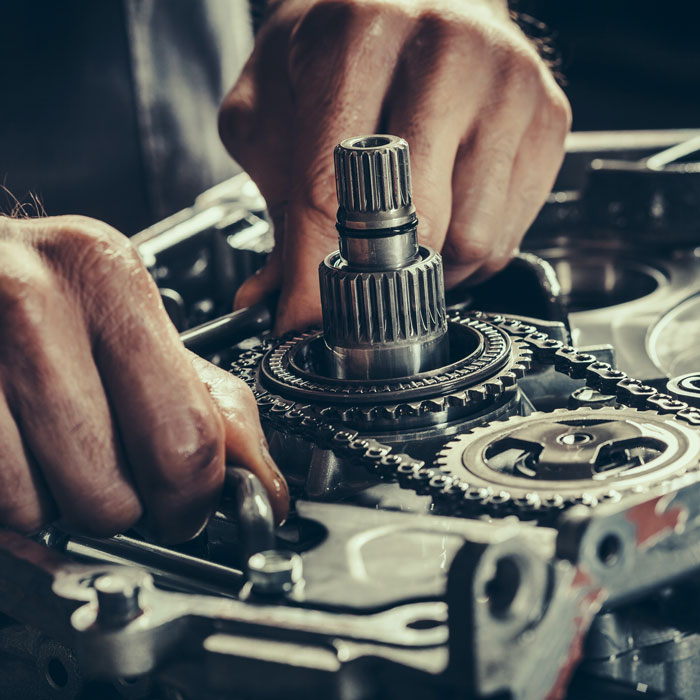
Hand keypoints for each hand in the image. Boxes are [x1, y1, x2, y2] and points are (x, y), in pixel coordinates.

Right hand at [0, 216, 287, 540]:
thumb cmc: (43, 292)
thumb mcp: (129, 316)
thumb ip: (202, 394)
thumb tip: (259, 478)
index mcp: (110, 278)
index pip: (187, 434)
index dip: (194, 497)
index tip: (189, 508)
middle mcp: (36, 303)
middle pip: (115, 492)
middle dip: (126, 507)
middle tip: (118, 472)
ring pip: (48, 511)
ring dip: (62, 500)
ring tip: (58, 444)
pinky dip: (16, 496)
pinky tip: (21, 446)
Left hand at [220, 0, 570, 332]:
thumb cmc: (338, 49)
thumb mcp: (273, 110)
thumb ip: (273, 206)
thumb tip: (271, 301)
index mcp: (359, 34)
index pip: (335, 188)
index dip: (317, 275)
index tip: (305, 323)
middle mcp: (448, 49)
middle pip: (416, 222)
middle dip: (377, 270)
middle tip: (354, 271)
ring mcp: (510, 85)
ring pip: (470, 241)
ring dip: (429, 265)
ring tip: (402, 232)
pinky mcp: (549, 121)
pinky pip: (508, 236)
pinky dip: (467, 252)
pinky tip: (445, 215)